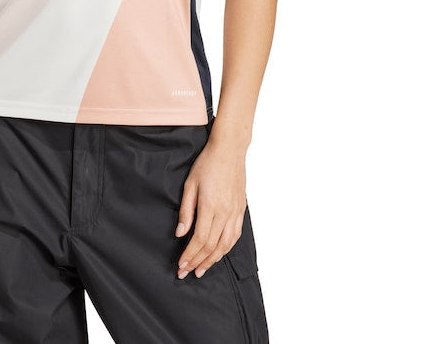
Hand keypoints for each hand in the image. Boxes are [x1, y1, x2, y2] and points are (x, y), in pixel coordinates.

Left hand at [174, 135, 247, 278]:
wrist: (229, 150)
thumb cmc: (207, 164)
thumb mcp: (190, 184)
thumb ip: (186, 211)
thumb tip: (180, 234)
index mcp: (211, 206)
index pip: (200, 239)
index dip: (190, 255)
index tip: (181, 265)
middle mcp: (225, 212)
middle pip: (212, 246)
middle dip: (198, 262)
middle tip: (187, 273)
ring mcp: (236, 212)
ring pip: (226, 244)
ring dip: (213, 260)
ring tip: (202, 269)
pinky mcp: (241, 209)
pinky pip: (235, 235)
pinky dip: (226, 248)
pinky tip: (218, 254)